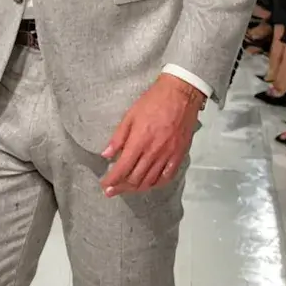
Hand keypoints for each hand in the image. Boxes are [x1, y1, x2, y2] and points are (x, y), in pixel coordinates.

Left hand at [100, 75, 202, 196]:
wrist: (180, 94)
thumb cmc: (153, 101)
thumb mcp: (130, 115)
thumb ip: (118, 137)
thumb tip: (105, 155)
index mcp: (139, 141)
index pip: (123, 168)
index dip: (112, 180)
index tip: (105, 185)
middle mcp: (153, 152)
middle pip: (135, 179)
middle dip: (121, 187)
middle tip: (112, 191)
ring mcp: (168, 156)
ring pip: (150, 181)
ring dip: (136, 189)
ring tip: (126, 189)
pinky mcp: (179, 156)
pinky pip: (166, 177)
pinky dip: (155, 184)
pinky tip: (148, 184)